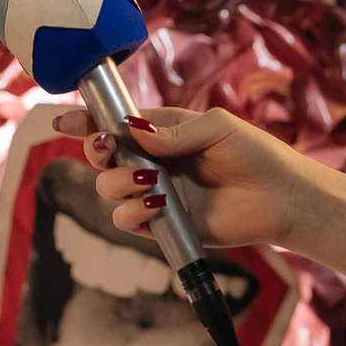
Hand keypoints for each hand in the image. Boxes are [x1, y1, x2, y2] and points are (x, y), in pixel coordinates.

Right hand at [50, 105, 326, 249]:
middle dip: (95, 150)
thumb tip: (132, 131)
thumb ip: (173, 131)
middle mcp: (151, 162)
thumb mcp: (217, 128)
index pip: (114, 123)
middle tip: (109, 147)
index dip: (86, 121)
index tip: (65, 120)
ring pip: (107, 189)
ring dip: (117, 183)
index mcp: (160, 132)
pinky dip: (132, 212)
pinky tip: (157, 203)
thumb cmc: (255, 154)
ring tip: (151, 181)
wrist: (281, 198)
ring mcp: (154, 194)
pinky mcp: (163, 225)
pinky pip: (127, 220)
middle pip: (101, 156)